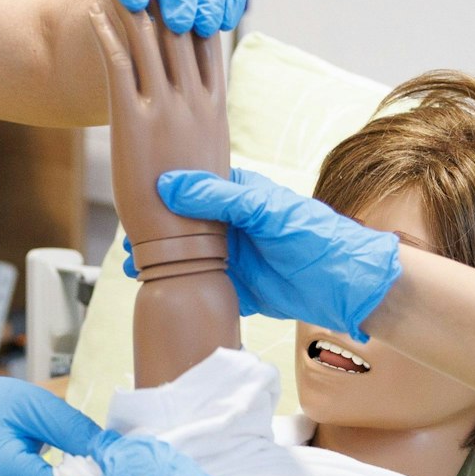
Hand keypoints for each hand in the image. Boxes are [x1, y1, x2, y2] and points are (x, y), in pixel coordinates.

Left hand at [88, 0, 232, 286]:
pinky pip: (119, 69)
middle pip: (176, 26)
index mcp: (214, 108)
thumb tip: (197, 124)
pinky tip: (96, 11)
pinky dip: (107, 36)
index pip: (206, 40)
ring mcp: (166, 110)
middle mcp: (194, 102)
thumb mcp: (210, 163)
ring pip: (146, 38)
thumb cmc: (200, 216)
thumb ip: (203, 131)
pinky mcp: (135, 124)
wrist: (189, 247)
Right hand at [127, 168, 403, 342]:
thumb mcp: (265, 210)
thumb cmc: (314, 236)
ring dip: (161, 262)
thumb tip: (169, 186)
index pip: (192, 187)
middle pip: (183, 226)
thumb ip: (218, 198)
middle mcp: (232, 225)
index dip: (164, 192)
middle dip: (154, 233)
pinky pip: (200, 286)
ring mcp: (233, 257)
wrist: (346, 286)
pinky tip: (156, 289)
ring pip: (186, 258)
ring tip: (132, 266)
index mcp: (238, 197)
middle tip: (128, 240)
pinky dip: (178, 287)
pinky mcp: (237, 288)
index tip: (134, 199)